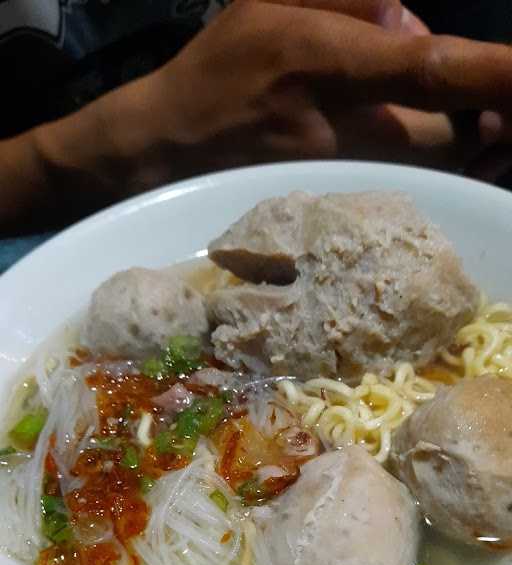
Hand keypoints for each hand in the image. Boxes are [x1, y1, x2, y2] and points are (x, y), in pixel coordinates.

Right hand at [136, 0, 511, 179]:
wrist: (168, 148)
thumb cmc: (221, 67)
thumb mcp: (273, 1)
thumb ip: (354, 0)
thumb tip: (416, 28)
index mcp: (321, 60)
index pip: (425, 68)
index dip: (491, 76)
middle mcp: (336, 127)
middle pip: (446, 132)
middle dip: (490, 117)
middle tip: (501, 99)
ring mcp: (338, 177)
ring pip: (433, 170)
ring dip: (473, 147)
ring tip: (486, 123)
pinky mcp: (337, 204)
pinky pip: (410, 191)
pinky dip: (444, 170)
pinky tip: (451, 149)